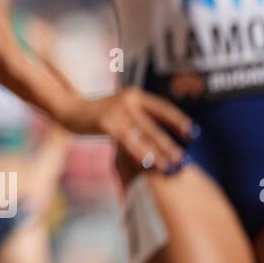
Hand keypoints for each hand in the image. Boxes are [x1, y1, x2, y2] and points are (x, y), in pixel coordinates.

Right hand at [59, 88, 192, 172]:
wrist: (69, 110)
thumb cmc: (97, 115)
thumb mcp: (120, 110)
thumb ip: (137, 119)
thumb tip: (159, 142)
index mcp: (136, 95)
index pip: (163, 108)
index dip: (179, 122)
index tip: (194, 135)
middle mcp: (129, 100)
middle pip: (154, 126)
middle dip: (170, 145)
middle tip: (184, 161)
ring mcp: (117, 110)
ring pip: (143, 136)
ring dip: (159, 154)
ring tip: (170, 168)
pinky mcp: (106, 122)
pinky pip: (127, 141)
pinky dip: (140, 153)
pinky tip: (148, 164)